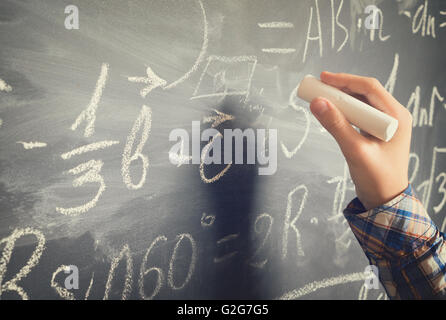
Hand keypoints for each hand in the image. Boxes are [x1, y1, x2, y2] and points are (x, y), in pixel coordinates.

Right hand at [309, 72, 412, 209]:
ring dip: (341, 98)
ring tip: (320, 96)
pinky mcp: (377, 131)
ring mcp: (386, 123)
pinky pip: (360, 114)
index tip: (323, 78)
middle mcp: (394, 115)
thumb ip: (336, 125)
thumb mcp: (354, 150)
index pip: (369, 88)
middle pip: (365, 92)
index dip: (344, 80)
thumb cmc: (376, 178)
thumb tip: (316, 102)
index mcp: (396, 116)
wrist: (385, 200)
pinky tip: (331, 111)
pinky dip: (344, 110)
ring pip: (361, 102)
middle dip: (340, 87)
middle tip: (317, 86)